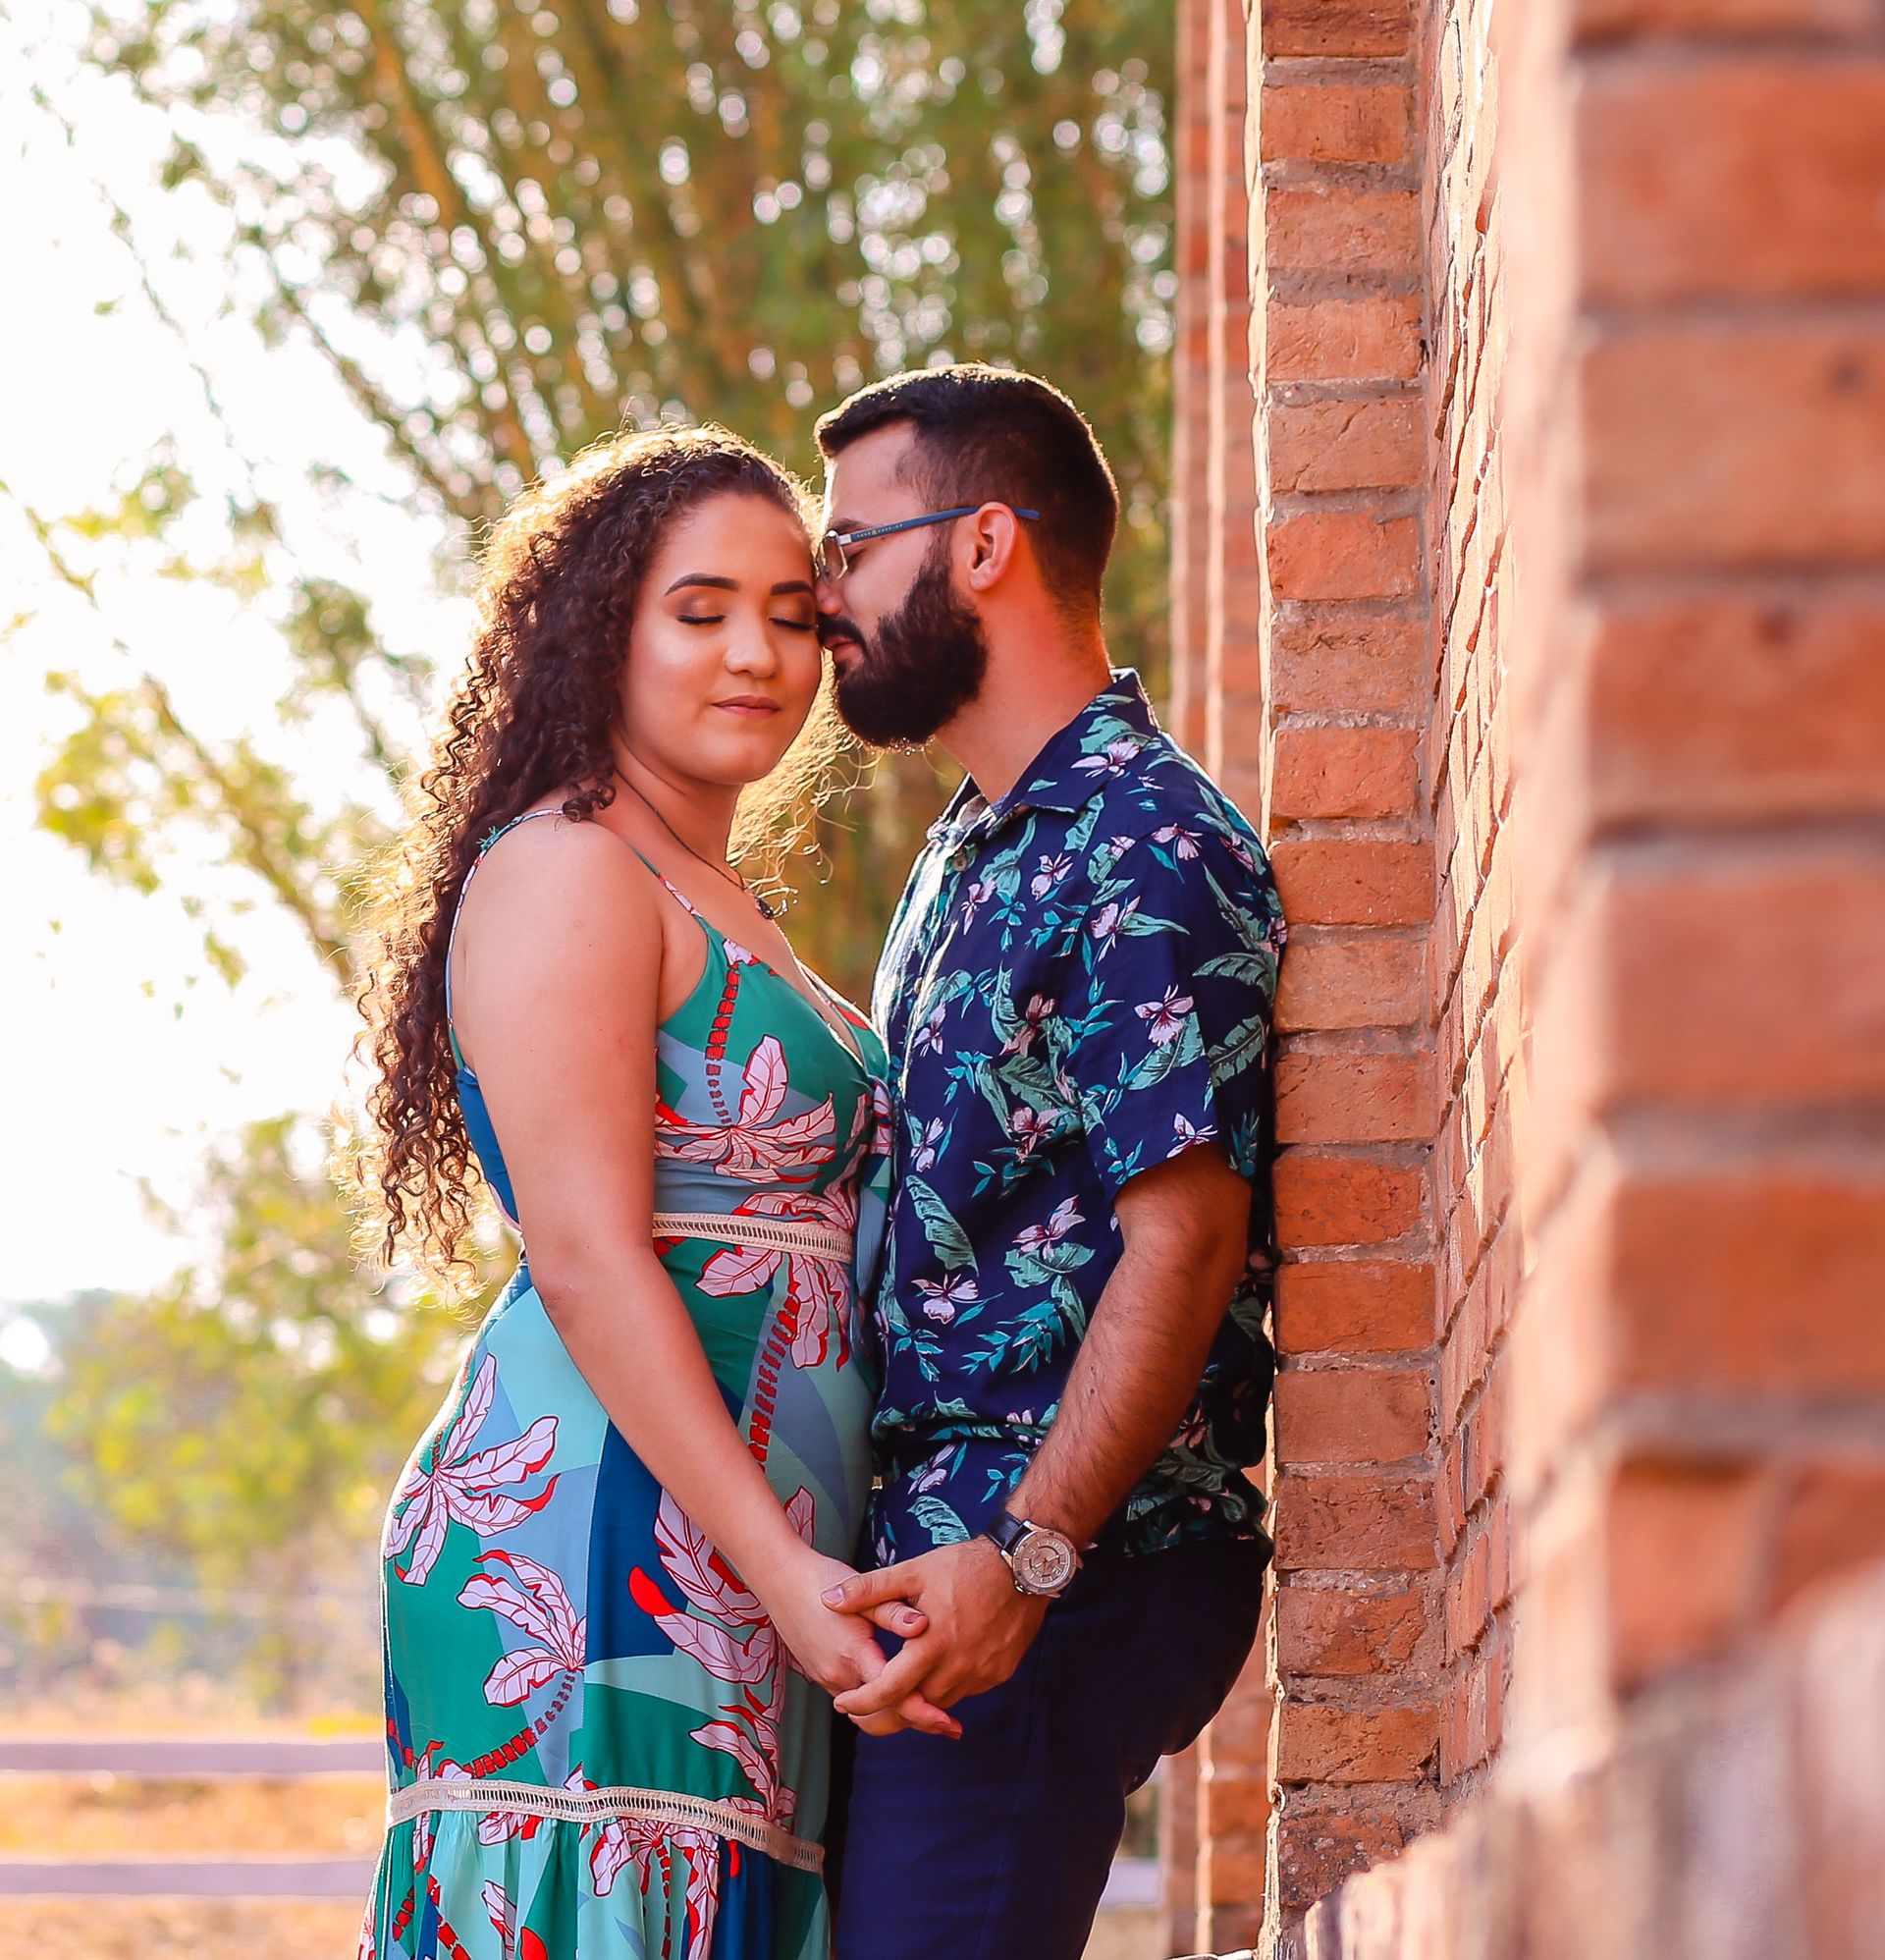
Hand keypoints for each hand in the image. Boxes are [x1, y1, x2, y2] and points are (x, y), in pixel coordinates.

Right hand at [760, 1546, 960, 1737]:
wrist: (780, 1578)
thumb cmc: (823, 1579)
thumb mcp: (863, 1592)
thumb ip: (894, 1612)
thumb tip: (924, 1625)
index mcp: (853, 1654)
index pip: (894, 1696)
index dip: (924, 1713)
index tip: (951, 1724)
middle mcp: (838, 1675)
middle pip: (882, 1714)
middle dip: (914, 1721)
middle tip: (950, 1724)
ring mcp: (826, 1679)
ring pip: (867, 1712)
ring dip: (895, 1713)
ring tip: (930, 1709)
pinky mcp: (821, 1676)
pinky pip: (855, 1699)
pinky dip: (877, 1702)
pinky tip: (898, 1690)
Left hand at [821, 1538, 1049, 1718]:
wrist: (1023, 1566)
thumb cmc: (964, 1567)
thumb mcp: (913, 1571)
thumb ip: (868, 1589)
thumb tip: (827, 1600)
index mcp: (931, 1645)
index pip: (889, 1689)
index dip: (862, 1702)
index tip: (842, 1704)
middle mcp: (957, 1667)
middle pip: (914, 1706)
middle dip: (886, 1710)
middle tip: (865, 1705)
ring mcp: (981, 1674)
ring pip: (941, 1701)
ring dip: (919, 1699)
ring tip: (898, 1689)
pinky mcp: (999, 1673)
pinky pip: (966, 1691)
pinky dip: (947, 1687)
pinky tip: (938, 1671)